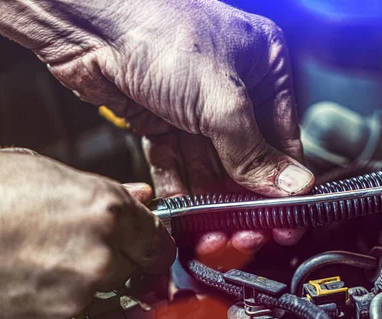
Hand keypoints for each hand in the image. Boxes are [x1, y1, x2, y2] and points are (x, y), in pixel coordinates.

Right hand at [0, 149, 174, 318]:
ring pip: (105, 295)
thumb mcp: (43, 171)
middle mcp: (102, 253)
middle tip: (86, 249)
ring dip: (89, 284)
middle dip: (120, 261)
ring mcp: (78, 293)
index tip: (146, 248)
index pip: (158, 241)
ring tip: (47, 262)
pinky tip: (31, 282)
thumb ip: (105, 189)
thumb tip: (140, 196)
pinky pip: (73, 318)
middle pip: (135, 269)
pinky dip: (61, 304)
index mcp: (107, 209)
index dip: (152, 244)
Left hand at [34, 0, 314, 255]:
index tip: (282, 223)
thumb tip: (292, 187)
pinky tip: (183, 212)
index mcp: (265, 69)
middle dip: (243, 200)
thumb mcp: (221, 100)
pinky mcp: (161, 118)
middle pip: (246, 160)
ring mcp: (195, 105)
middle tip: (243, 235)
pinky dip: (179, 187)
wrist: (89, 20)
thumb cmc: (159, 32)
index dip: (283, 186)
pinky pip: (176, 162)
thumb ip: (254, 151)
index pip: (283, 141)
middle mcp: (232, 89)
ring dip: (211, 201)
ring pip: (210, 167)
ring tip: (212, 232)